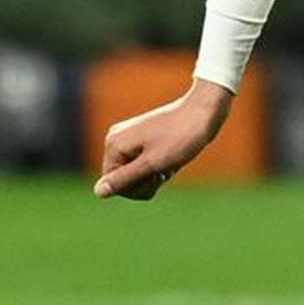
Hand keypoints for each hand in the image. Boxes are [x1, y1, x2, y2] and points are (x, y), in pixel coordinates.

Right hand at [95, 81, 232, 200]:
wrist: (205, 112)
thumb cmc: (181, 138)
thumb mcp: (153, 164)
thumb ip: (124, 179)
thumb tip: (98, 192)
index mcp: (114, 145)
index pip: (113, 184)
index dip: (137, 187)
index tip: (157, 174)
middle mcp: (116, 140)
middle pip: (123, 180)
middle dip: (146, 181)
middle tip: (166, 169)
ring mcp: (128, 139)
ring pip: (135, 174)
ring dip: (154, 175)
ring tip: (170, 164)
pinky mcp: (142, 140)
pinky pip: (144, 165)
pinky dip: (158, 168)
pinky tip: (171, 161)